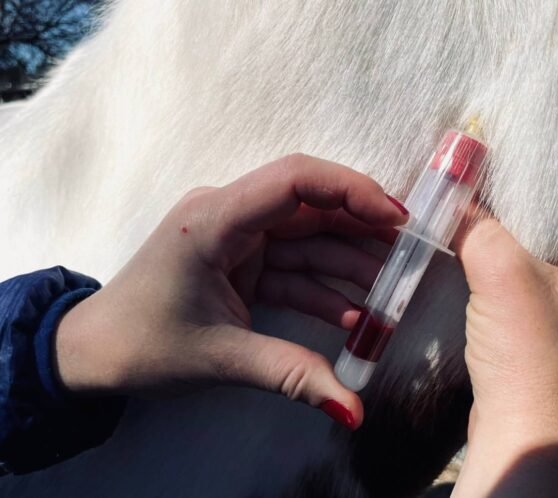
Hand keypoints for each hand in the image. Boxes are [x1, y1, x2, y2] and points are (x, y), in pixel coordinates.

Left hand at [54, 154, 408, 428]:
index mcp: (215, 220)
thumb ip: (292, 375)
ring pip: (308, 242)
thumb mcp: (221, 357)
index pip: (293, 181)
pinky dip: (323, 290)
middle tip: (410, 260)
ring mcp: (237, 240)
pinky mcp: (242, 263)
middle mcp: (229, 217)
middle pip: (311, 210)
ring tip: (393, 298)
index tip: (398, 219)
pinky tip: (357, 316)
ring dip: (349, 268)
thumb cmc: (141, 344)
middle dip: (363, 234)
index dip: (351, 191)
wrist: (92, 355)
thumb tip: (354, 411)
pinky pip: (293, 269)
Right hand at [453, 218, 557, 496]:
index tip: (536, 182)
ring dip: (532, 252)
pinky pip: (551, 295)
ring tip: (499, 227)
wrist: (521, 440)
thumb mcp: (502, 276)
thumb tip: (450, 197)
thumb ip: (477, 227)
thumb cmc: (533, 362)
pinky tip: (496, 270)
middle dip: (547, 221)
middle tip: (509, 198)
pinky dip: (525, 281)